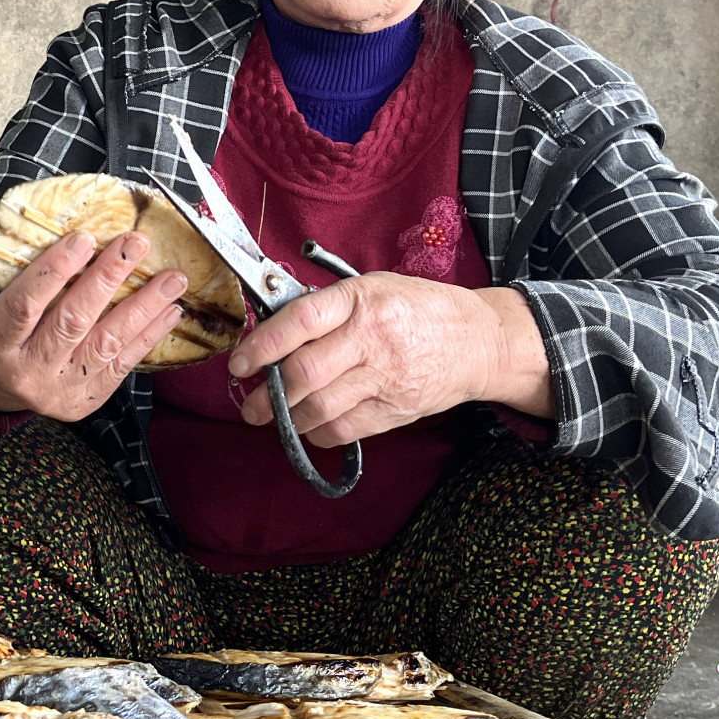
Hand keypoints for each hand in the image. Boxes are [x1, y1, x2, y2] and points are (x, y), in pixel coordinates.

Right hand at [0, 231, 189, 418]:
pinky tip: (169, 311)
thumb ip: (25, 280)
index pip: (24, 305)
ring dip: (144, 307)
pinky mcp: (86, 400)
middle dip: (108, 278)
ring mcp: (58, 390)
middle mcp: (27, 372)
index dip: (53, 271)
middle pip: (72, 321)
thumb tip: (77, 237)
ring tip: (172, 280)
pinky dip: (149, 336)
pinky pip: (123, 365)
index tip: (84, 238)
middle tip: (136, 244)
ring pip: (106, 344)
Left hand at [226, 275, 553, 446]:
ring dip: (287, 418)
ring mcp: (386, 376)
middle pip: (305, 373)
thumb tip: (273, 327)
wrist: (479, 340)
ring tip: (271, 417)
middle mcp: (373, 337)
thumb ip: (328, 306)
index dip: (262, 345)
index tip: (239, 363)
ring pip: (320, 407)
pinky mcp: (397, 409)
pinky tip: (308, 425)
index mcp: (362, 298)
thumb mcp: (375, 286)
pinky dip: (317, 432)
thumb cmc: (419, 308)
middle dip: (266, 394)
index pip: (301, 321)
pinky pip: (344, 429)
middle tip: (248, 403)